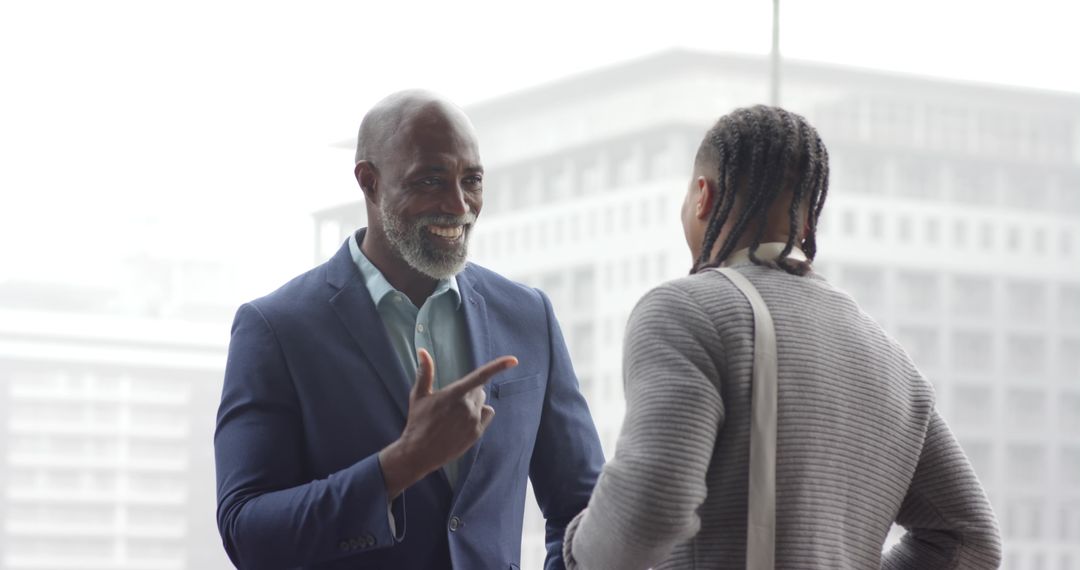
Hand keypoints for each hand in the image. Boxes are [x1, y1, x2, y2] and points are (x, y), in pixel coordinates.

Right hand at [379, 349, 517, 497]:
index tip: (513, 360)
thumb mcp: (418, 396)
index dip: (498, 366)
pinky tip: (464, 421)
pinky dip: (480, 414)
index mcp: (454, 394)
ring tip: (456, 414)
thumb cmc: (417, 422)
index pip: (480, 376)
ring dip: (474, 403)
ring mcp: (473, 421)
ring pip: (482, 402)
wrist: (419, 453)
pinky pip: (486, 415)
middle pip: (479, 389)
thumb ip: (425, 372)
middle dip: (470, 390)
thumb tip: (422, 351)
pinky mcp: (477, 433)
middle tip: (452, 401)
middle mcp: (467, 407)